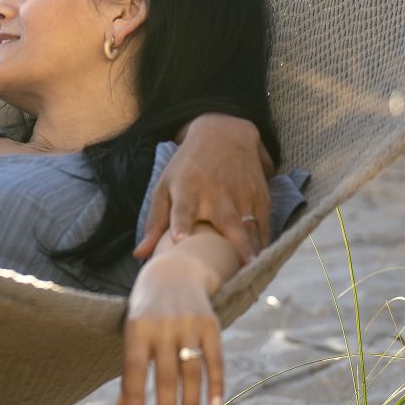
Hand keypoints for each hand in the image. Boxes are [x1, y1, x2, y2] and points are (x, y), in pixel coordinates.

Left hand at [120, 247, 224, 404]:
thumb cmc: (146, 310)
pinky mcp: (212, 324)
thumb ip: (129, 369)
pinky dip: (216, 384)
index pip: (133, 366)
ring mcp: (189, 323)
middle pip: (165, 375)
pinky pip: (215, 359)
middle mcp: (163, 324)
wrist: (174, 270)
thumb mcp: (131, 331)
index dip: (134, 394)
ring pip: (191, 372)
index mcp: (136, 326)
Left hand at [136, 113, 272, 264]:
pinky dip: (265, 242)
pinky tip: (264, 259)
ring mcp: (241, 195)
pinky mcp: (260, 196)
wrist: (223, 135)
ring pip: (250, 226)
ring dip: (253, 248)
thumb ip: (154, 222)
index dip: (181, 223)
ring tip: (254, 269)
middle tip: (241, 265)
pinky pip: (264, 224)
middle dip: (235, 243)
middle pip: (226, 221)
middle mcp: (216, 194)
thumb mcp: (165, 187)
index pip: (183, 209)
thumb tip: (139, 255)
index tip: (180, 238)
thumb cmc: (187, 169)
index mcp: (188, 190)